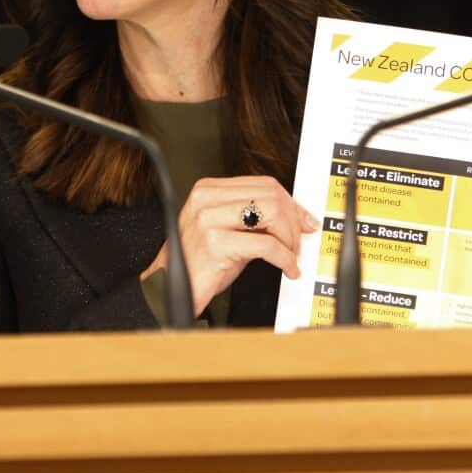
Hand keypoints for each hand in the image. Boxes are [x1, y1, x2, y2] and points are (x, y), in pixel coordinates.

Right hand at [142, 176, 317, 315]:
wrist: (166, 288)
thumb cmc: (198, 263)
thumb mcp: (228, 232)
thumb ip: (256, 219)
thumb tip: (298, 218)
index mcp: (208, 190)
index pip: (264, 184)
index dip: (291, 204)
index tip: (305, 221)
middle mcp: (206, 200)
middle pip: (270, 195)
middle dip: (293, 221)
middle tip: (296, 243)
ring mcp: (208, 220)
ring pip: (271, 213)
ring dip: (289, 238)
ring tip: (290, 255)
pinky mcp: (215, 243)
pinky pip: (266, 245)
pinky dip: (284, 258)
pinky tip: (287, 268)